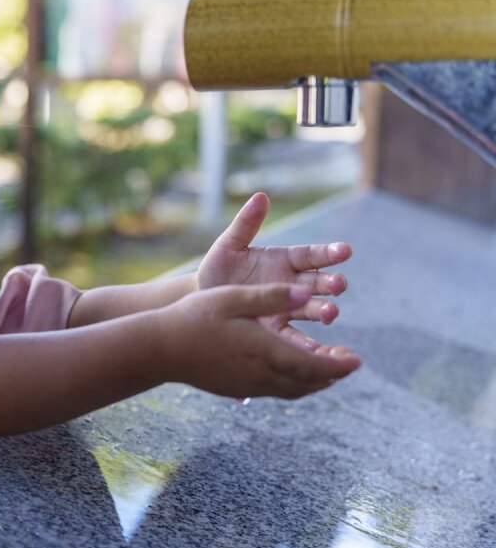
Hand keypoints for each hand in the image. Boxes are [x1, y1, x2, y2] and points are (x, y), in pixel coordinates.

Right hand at [162, 283, 360, 399]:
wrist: (162, 348)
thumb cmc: (195, 317)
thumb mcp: (233, 298)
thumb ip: (271, 296)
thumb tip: (305, 292)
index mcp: (264, 350)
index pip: (313, 365)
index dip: (338, 365)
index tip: (356, 359)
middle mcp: (261, 373)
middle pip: (308, 382)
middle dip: (332, 373)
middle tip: (348, 361)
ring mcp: (249, 385)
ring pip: (294, 390)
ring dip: (315, 381)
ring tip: (328, 367)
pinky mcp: (239, 389)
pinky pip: (277, 391)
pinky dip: (296, 384)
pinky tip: (294, 372)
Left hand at [195, 192, 351, 349]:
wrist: (202, 299)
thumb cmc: (218, 268)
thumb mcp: (229, 245)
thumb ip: (246, 224)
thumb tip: (261, 196)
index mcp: (285, 260)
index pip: (311, 255)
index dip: (328, 253)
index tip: (345, 250)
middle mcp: (292, 284)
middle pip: (317, 283)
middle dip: (330, 283)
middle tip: (338, 284)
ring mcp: (287, 307)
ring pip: (312, 309)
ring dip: (324, 310)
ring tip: (331, 312)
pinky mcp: (277, 330)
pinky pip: (295, 338)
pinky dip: (306, 344)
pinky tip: (314, 350)